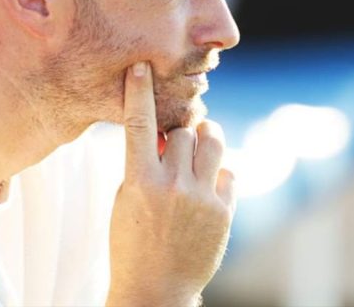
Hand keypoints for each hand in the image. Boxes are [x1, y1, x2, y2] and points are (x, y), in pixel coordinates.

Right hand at [107, 61, 235, 306]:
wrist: (156, 287)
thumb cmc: (131, 241)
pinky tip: (207, 186)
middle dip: (179, 132)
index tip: (141, 68)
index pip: (139, 124)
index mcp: (139, 182)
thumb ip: (142, 164)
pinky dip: (218, 172)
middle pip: (184, 130)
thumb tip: (164, 135)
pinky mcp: (224, 212)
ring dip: (205, 139)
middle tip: (175, 144)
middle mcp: (173, 186)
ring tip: (198, 148)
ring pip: (212, 142)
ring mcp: (202, 199)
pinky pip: (229, 171)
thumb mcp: (125, 199)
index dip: (139, 92)